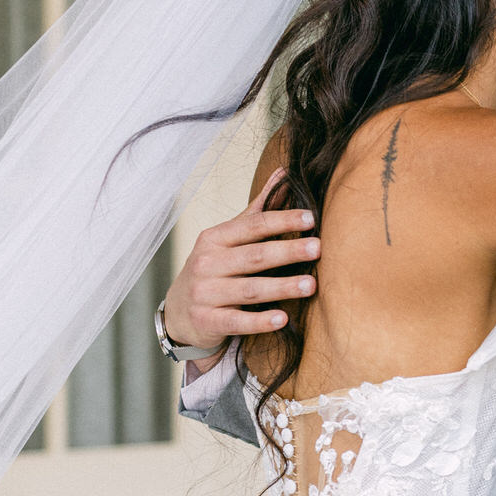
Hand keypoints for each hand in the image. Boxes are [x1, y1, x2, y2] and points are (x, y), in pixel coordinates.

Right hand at [163, 169, 319, 353]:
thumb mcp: (227, 239)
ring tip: (310, 285)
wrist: (178, 313)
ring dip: (281, 287)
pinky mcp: (208, 321)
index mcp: (214, 239)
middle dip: (287, 251)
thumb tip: (283, 173)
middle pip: (254, 256)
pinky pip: (236, 321)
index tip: (311, 218)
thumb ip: (256, 210)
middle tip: (317, 248)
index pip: (252, 226)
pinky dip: (259, 321)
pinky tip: (282, 319)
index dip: (281, 220)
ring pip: (249, 290)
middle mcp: (207, 264)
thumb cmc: (212, 269)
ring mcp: (205, 294)